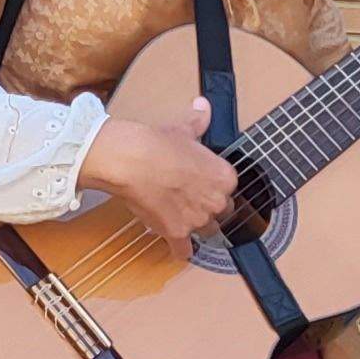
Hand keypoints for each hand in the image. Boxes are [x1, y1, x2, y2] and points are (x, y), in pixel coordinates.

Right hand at [80, 99, 238, 241]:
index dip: (214, 185)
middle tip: (191, 197)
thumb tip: (203, 108)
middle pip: (222, 212)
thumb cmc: (155, 144)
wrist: (130, 160)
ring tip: (182, 217)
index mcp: (224, 176)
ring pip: (206, 231)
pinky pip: (184, 250)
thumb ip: (198, 122)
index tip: (203, 183)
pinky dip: (181, 250)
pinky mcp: (176, 233)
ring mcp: (197, 219)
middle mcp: (215, 201)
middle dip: (208, 206)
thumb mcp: (182, 129)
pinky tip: (178, 247)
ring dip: (196, 226)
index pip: (229, 187)